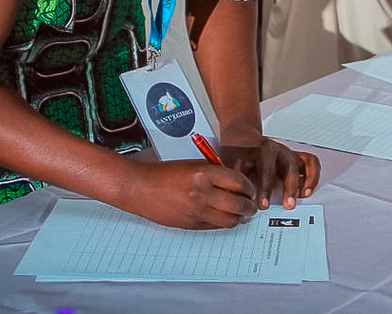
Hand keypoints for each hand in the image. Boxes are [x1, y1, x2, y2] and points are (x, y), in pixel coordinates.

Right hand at [122, 160, 257, 229]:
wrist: (140, 188)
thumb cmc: (164, 174)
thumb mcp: (193, 165)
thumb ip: (215, 173)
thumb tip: (235, 183)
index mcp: (204, 173)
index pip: (239, 182)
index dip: (249, 187)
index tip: (250, 189)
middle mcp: (202, 193)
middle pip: (238, 204)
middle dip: (249, 206)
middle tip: (251, 205)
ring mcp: (196, 211)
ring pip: (229, 220)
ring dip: (239, 218)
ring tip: (241, 214)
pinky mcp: (191, 224)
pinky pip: (215, 226)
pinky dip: (223, 223)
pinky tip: (223, 218)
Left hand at [220, 138, 320, 210]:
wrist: (242, 138)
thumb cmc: (237, 153)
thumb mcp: (231, 165)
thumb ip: (237, 183)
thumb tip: (239, 202)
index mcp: (260, 150)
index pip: (265, 171)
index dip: (265, 190)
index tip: (263, 205)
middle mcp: (277, 149)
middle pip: (289, 167)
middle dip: (289, 187)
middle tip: (288, 205)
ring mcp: (288, 152)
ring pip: (304, 163)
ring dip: (306, 180)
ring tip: (303, 196)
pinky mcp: (295, 157)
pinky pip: (311, 163)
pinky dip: (313, 176)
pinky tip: (307, 190)